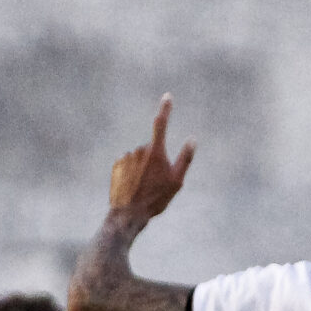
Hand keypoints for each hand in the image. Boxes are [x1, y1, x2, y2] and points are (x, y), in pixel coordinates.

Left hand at [108, 95, 194, 224]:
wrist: (128, 214)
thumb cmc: (156, 199)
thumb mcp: (176, 181)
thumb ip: (185, 158)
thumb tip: (193, 140)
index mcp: (156, 152)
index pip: (161, 124)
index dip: (165, 109)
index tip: (167, 97)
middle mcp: (140, 150)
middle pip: (152, 149)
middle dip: (155, 161)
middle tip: (156, 183)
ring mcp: (126, 157)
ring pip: (139, 158)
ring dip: (143, 168)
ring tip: (143, 188)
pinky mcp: (117, 165)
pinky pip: (128, 165)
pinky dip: (132, 173)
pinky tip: (133, 187)